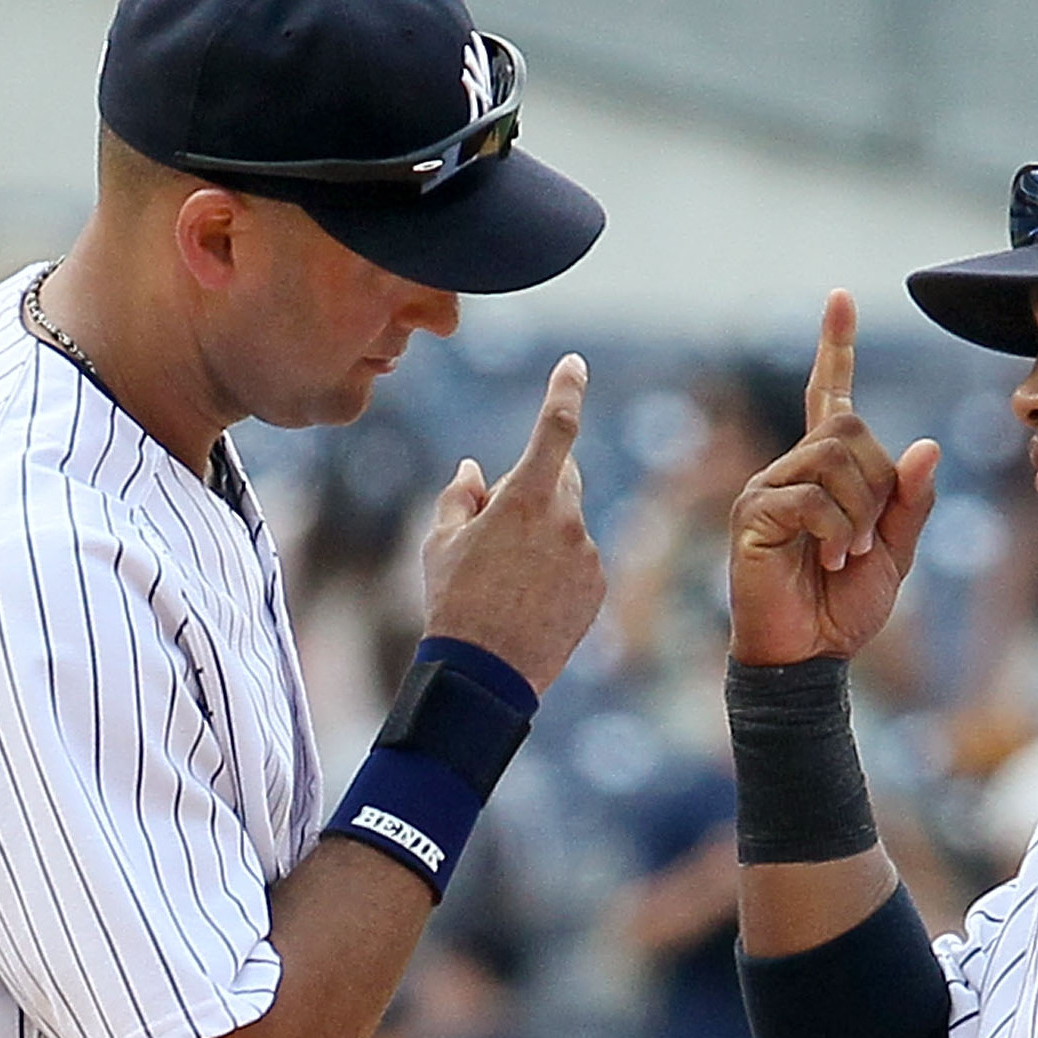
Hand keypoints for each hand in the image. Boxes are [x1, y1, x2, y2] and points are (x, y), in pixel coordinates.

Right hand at [421, 354, 606, 692]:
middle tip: (495, 527)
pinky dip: (558, 567)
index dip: (565, 391)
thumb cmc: (454, 602)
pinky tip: (528, 600)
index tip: (574, 365)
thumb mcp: (441, 542)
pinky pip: (578, 558)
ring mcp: (587, 554)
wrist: (486, 672)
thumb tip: (474, 470)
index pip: (555, 429)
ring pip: (567, 523)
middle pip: (559, 477)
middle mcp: (567, 519)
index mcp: (527, 498)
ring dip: (543, 534)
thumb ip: (461, 496)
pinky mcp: (597, 585)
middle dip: (533, 486)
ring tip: (506, 579)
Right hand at [727, 290, 937, 665]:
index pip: (831, 395)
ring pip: (833, 459)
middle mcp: (790, 468)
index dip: (837, 347)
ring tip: (842, 556)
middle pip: (849, 427)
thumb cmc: (843, 608)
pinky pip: (810, 498)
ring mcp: (767, 487)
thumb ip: (910, 502)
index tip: (841, 298)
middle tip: (865, 539)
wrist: (806, 659)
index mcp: (825, 471)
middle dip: (877, 484)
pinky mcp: (752, 513)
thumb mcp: (894, 553)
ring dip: (856, 514)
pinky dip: (833, 532)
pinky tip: (823, 562)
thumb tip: (926, 445)